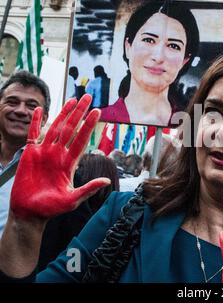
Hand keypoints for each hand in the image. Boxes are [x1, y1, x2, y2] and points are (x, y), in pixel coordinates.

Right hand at [10, 95, 110, 219]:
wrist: (30, 212)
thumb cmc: (52, 208)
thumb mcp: (73, 199)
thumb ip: (88, 188)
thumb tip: (106, 181)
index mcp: (70, 162)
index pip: (82, 139)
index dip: (89, 125)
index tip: (97, 112)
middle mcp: (59, 154)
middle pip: (71, 128)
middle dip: (80, 113)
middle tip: (88, 96)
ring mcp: (45, 152)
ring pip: (56, 128)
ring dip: (64, 113)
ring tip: (72, 99)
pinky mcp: (30, 154)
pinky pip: (34, 134)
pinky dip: (37, 122)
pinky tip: (41, 110)